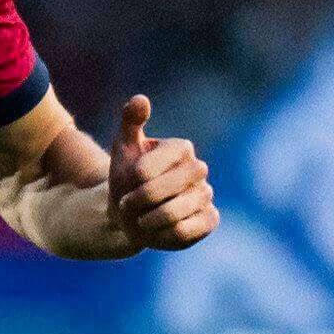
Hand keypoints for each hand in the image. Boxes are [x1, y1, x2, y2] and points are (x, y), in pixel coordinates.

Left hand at [104, 94, 215, 250]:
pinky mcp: (209, 219)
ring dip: (148, 219)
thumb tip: (140, 99)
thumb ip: (131, 122)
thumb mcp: (123, 147)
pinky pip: (187, 230)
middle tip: (128, 203)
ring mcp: (206, 195)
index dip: (133, 178)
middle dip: (140, 200)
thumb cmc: (127, 178)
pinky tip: (158, 230)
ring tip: (140, 219)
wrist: (132, 212)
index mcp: (180, 148)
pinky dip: (165, 234)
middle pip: (166, 188)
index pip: (150, 167)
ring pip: (174, 213)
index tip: (127, 182)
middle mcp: (198, 169)